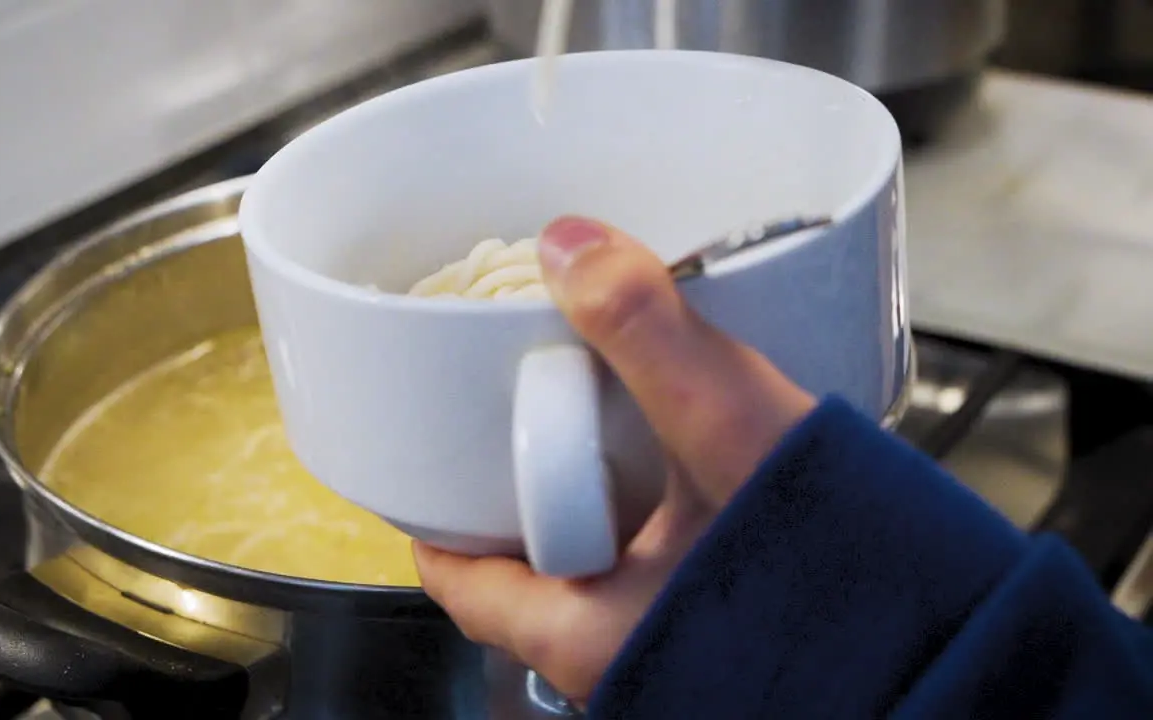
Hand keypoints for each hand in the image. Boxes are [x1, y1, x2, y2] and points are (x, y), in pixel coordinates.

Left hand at [413, 215, 816, 704]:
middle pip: (527, 571)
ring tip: (610, 428)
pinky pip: (667, 569)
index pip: (462, 583)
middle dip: (518, 496)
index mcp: (585, 635)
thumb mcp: (733, 433)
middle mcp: (621, 656)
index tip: (428, 466)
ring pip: (599, 572)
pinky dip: (663, 515)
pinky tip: (701, 468)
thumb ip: (649, 334)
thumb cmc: (846, 580)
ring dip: (597, 500)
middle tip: (521, 424)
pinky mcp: (731, 629)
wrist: (956, 649)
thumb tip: (570, 246)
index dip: (435, 520)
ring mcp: (675, 647)